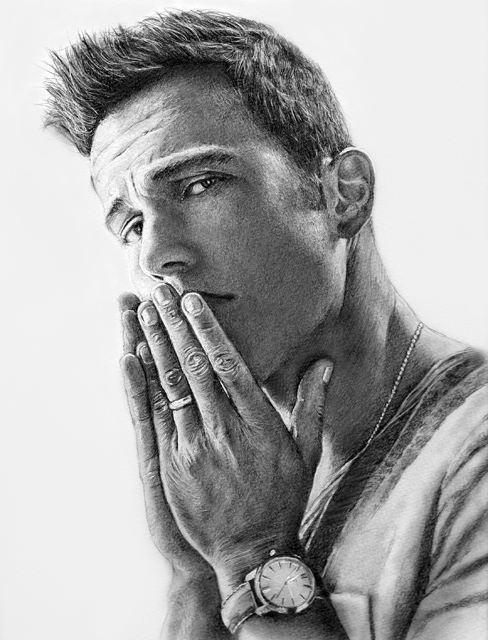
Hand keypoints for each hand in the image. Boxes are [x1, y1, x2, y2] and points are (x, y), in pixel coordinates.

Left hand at [124, 283, 332, 598]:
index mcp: (258, 422)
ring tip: (142, 311)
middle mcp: (224, 429)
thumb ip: (313, 404)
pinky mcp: (172, 465)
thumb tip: (325, 363)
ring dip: (155, 345)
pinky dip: (143, 384)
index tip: (192, 300)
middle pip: (194, 367)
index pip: (228, 364)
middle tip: (159, 291)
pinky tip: (132, 357)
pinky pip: (155, 416)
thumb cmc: (284, 498)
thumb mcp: (307, 452)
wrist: (252, 551)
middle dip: (174, 325)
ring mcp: (194, 447)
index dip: (207, 329)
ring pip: (171, 386)